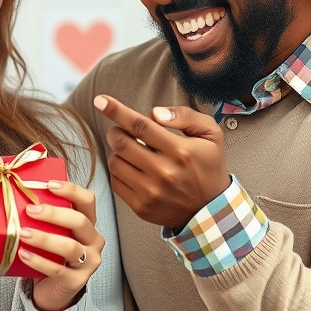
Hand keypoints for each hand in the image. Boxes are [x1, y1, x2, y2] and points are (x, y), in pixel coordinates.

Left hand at [16, 181, 104, 310]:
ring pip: (70, 247)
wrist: (54, 290)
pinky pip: (57, 269)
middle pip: (79, 222)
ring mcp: (88, 263)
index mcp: (89, 224)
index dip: (71, 190)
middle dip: (54, 214)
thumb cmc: (52, 255)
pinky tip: (23, 254)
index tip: (49, 185)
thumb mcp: (53, 233)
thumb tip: (20, 193)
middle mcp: (93, 241)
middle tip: (30, 210)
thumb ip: (46, 217)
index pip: (87, 201)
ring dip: (45, 238)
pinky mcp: (76, 281)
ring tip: (23, 233)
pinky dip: (39, 261)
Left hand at [94, 94, 229, 230]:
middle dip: (115, 131)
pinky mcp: (141, 206)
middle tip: (119, 130)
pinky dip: (118, 171)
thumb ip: (185, 116)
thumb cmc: (208, 166)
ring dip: (117, 152)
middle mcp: (164, 172)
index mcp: (180, 151)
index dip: (116, 111)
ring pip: (115, 162)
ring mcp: (151, 192)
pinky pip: (116, 182)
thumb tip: (155, 113)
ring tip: (130, 151)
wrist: (211, 209)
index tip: (100, 101)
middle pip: (121, 143)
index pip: (140, 126)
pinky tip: (131, 169)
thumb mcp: (210, 134)